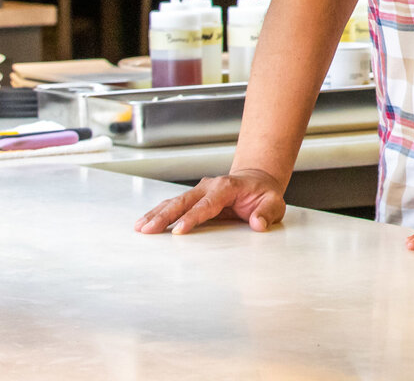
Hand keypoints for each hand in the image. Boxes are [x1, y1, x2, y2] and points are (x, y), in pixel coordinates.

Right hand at [135, 168, 286, 234]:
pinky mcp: (193, 198)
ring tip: (140, 227)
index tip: (178, 231)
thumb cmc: (264, 195)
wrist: (257, 182)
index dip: (192, 217)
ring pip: (174, 202)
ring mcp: (199, 191)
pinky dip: (158, 213)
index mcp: (227, 187)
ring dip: (156, 214)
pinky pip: (173, 205)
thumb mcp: (274, 203)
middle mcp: (209, 186)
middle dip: (164, 216)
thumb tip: (258, 223)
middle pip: (183, 201)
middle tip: (148, 230)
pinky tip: (144, 223)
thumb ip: (266, 212)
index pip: (207, 204)